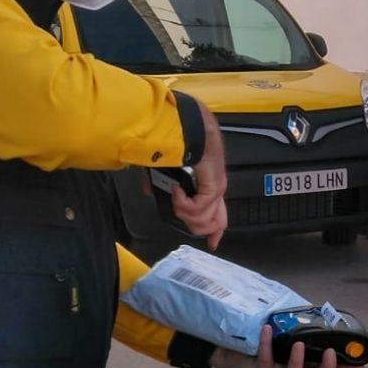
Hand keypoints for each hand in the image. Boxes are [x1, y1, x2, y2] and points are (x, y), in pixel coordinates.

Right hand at [170, 102, 227, 249]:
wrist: (189, 124)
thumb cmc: (180, 140)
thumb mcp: (167, 167)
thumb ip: (158, 182)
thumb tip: (148, 192)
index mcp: (209, 185)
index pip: (220, 215)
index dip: (215, 231)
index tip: (213, 243)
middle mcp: (217, 189)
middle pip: (213, 224)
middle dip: (193, 223)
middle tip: (178, 206)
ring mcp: (217, 188)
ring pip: (203, 219)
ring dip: (183, 211)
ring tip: (176, 194)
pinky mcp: (213, 185)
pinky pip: (198, 208)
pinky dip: (183, 203)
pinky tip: (178, 190)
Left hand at [209, 325, 367, 367]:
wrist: (229, 350)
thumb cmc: (260, 339)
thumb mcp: (284, 330)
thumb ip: (300, 324)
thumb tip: (319, 307)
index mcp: (303, 361)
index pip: (330, 367)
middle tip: (330, 353)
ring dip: (298, 359)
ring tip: (299, 344)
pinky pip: (265, 359)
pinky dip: (267, 342)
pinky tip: (267, 329)